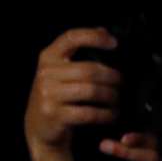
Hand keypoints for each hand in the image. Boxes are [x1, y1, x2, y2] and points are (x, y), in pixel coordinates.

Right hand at [24, 27, 120, 153]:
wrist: (39, 129)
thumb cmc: (56, 97)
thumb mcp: (59, 72)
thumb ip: (78, 53)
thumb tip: (104, 31)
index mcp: (48, 57)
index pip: (72, 38)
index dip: (94, 37)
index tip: (115, 43)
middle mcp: (46, 73)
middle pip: (89, 70)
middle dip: (111, 77)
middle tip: (122, 83)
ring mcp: (49, 94)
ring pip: (91, 91)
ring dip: (111, 96)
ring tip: (118, 99)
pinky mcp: (56, 115)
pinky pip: (89, 113)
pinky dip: (106, 114)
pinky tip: (112, 114)